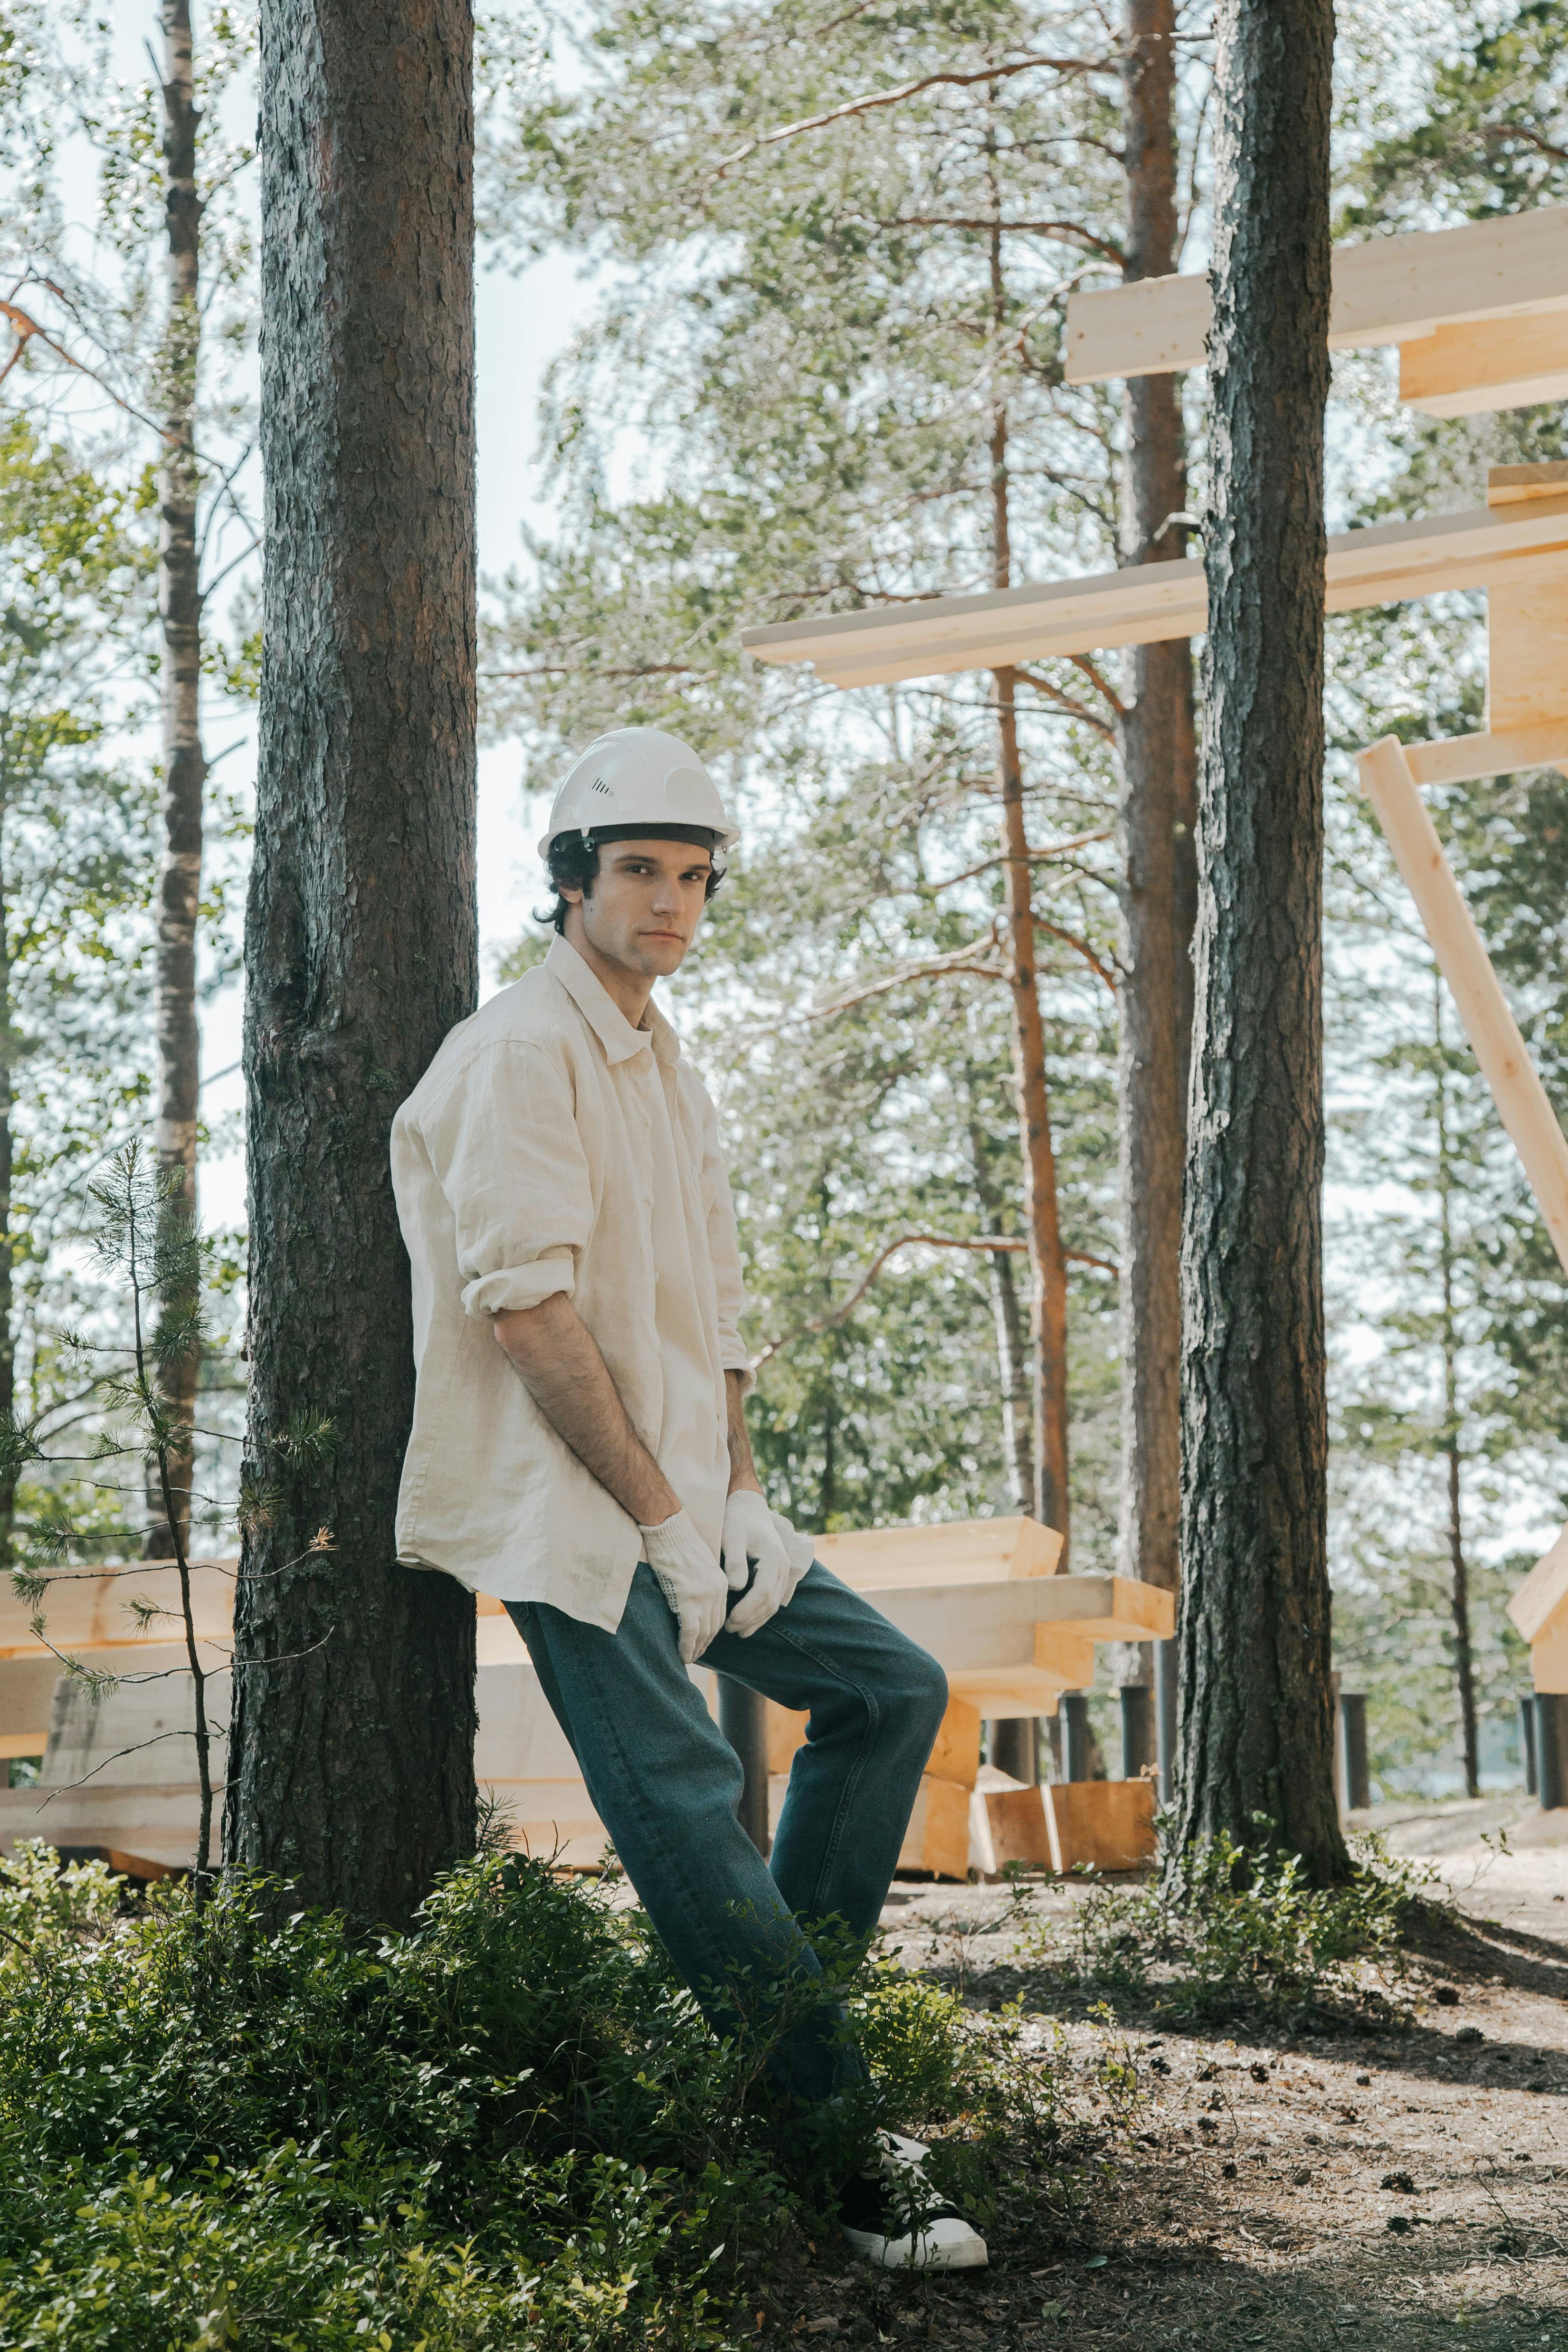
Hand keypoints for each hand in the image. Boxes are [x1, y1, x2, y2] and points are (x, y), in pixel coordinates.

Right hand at [639, 1508, 728, 1662]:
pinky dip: (686, 1646)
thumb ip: (700, 1584)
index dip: (710, 1633)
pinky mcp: (688, 1599)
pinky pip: (690, 1631)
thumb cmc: (676, 1544)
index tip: (701, 1643)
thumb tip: (690, 1601)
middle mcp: (717, 1591)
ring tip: (687, 1658)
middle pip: (714, 1627)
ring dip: (695, 1649)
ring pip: (703, 1633)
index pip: (719, 1616)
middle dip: (704, 1644)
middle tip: (694, 1655)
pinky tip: (682, 1656)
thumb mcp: (696, 1566)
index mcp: (721, 1583)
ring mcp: (704, 1597)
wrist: (669, 1529)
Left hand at [722, 1489, 813, 1637]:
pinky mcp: (780, 1573)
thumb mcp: (732, 1537)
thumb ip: (734, 1561)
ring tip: (737, 1630)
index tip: (729, 1620)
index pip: (763, 1592)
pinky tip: (748, 1622)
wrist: (748, 1508)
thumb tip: (736, 1587)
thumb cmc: (737, 1521)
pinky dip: (763, 1612)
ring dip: (757, 1620)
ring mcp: (784, 1570)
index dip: (747, 1610)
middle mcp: (783, 1566)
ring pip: (775, 1603)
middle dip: (750, 1619)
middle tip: (729, 1629)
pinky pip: (775, 1598)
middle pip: (771, 1602)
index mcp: (774, 1557)